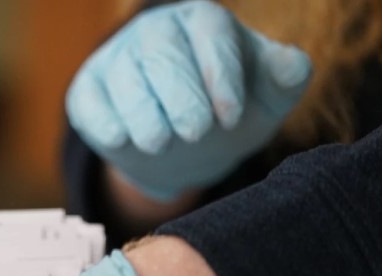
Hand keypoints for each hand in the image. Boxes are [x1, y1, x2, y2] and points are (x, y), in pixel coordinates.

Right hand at [66, 0, 311, 200]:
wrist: (181, 148)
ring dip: (141, 109)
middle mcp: (155, 32)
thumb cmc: (228, 113)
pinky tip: (120, 139)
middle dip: (179, 91)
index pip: (208, 29)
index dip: (219, 71)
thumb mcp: (266, 99)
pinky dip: (102, 118)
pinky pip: (89, 99)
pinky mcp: (89, 92)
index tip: (231, 117)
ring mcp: (117, 60)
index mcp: (202, 21)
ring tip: (159, 143)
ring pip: (123, 74)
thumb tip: (292, 65)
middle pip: (160, 47)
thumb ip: (286, 78)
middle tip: (195, 131)